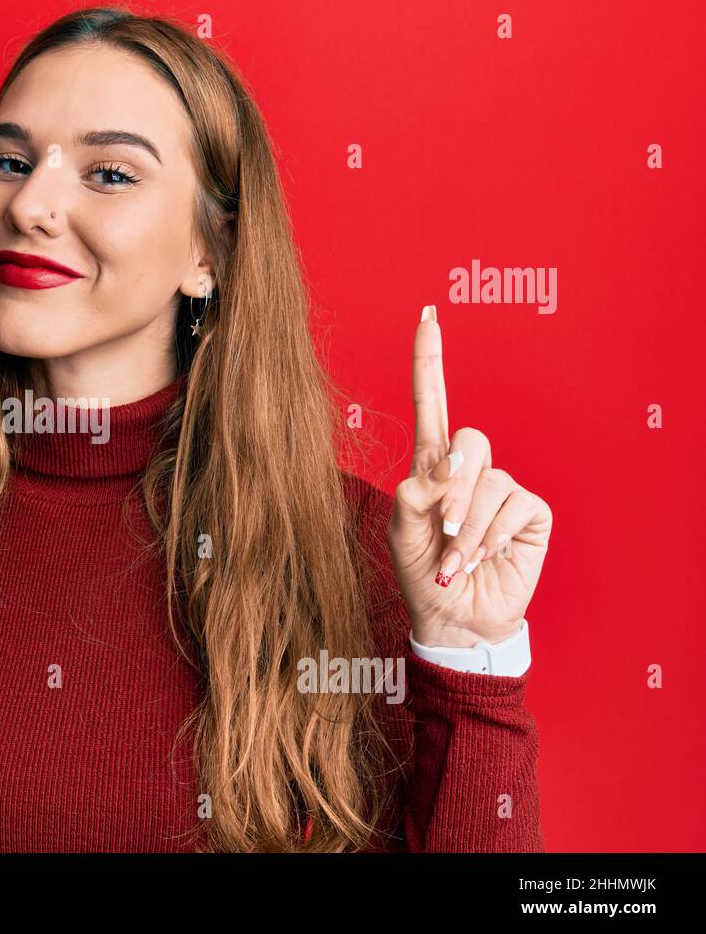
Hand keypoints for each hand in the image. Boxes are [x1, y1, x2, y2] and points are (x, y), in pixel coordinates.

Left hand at [387, 306, 552, 648]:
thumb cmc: (424, 574)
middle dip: (454, 489)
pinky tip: (485, 557)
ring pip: (490, 481)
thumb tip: (447, 466)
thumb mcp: (403, 533)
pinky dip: (492, 537)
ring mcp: (503, 489)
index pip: (433, 403)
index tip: (428, 315)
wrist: (455, 618)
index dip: (430, 360)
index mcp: (433, 466)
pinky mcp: (530, 513)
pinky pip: (514, 506)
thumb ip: (414, 494)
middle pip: (470, 440)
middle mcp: (471, 470)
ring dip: (468, 528)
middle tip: (445, 530)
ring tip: (458, 560)